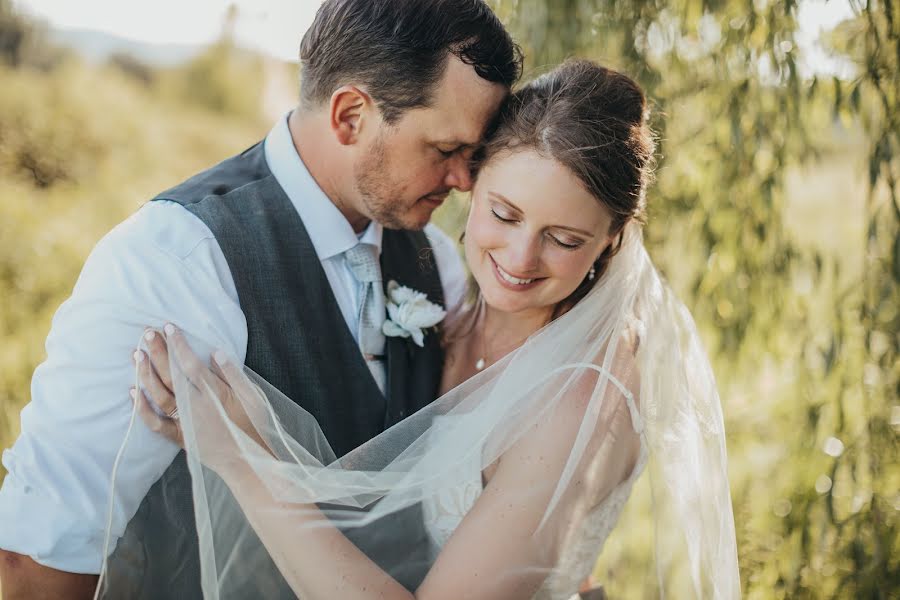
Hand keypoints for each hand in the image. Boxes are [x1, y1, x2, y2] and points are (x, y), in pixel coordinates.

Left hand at [131, 324, 267, 457]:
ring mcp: (184, 422)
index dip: (178, 344)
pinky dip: (142, 409)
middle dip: (158, 352)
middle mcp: (195, 406)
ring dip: (146, 374)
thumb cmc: (252, 426)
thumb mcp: (252, 397)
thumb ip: (233, 375)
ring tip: (137, 354)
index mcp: (213, 393)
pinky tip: (133, 392)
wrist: (247, 460)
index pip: (191, 363)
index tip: (168, 327)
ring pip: (159, 395)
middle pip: (171, 375)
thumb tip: (216, 353)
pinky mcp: (179, 437)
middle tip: (146, 333)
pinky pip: (155, 423)